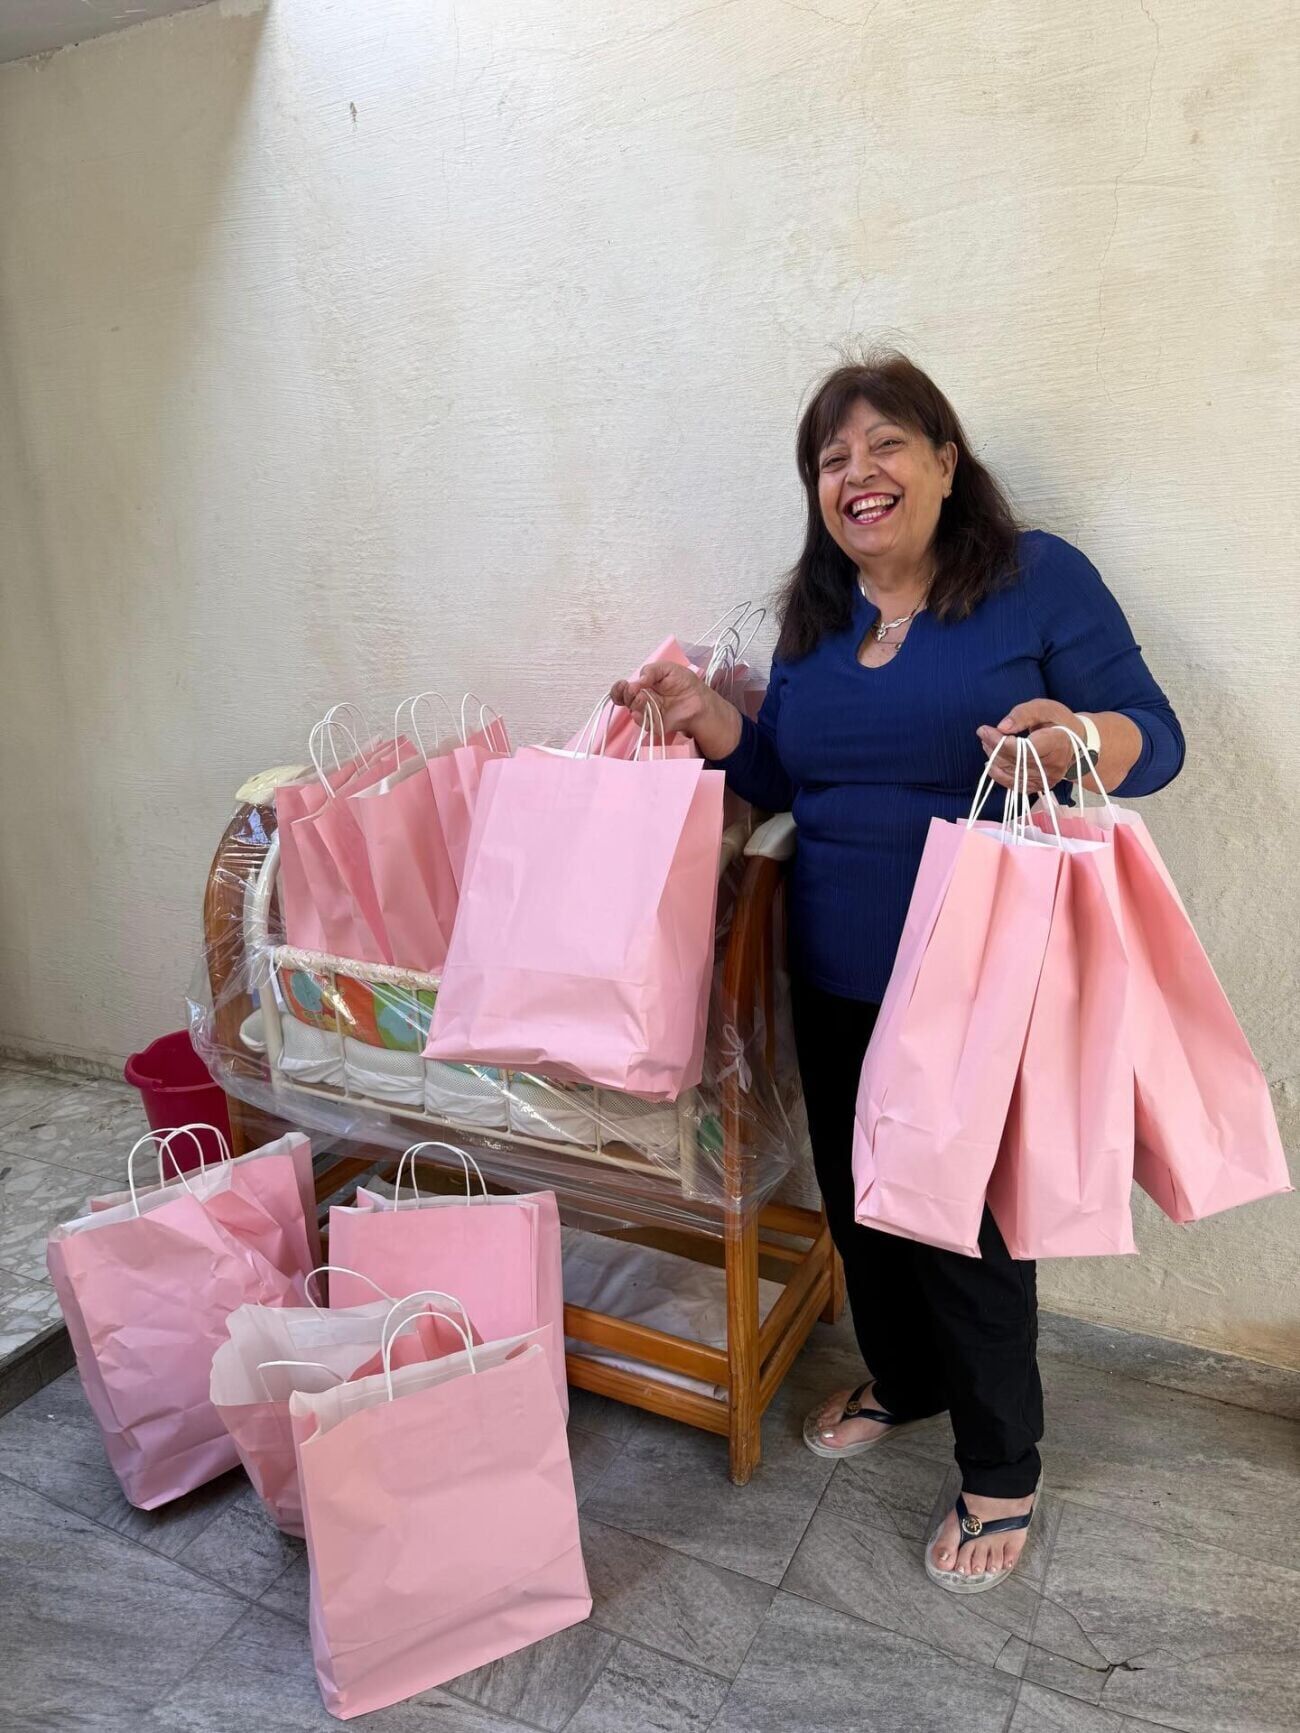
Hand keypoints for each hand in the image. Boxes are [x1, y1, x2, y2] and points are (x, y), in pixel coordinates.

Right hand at [610, 661, 742, 761]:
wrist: (699, 699)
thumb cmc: (684, 683)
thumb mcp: (667, 668)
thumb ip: (650, 671)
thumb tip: (636, 681)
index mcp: (642, 687)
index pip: (623, 689)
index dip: (619, 688)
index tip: (624, 684)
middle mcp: (642, 701)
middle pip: (623, 701)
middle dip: (624, 694)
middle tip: (633, 690)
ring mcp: (648, 714)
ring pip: (632, 711)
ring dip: (634, 703)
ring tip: (643, 698)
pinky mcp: (655, 725)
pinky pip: (643, 724)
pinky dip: (640, 718)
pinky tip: (641, 711)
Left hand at [976, 699, 1086, 792]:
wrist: (1073, 742)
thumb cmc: (1058, 721)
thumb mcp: (1044, 708)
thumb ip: (1023, 714)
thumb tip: (1002, 727)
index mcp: (1058, 744)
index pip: (1025, 749)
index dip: (1001, 742)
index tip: (984, 729)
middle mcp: (1053, 767)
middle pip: (1015, 761)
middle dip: (994, 747)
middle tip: (983, 732)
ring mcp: (1045, 780)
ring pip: (1011, 773)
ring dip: (994, 757)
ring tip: (986, 742)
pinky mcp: (1038, 786)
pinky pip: (1013, 784)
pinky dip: (998, 773)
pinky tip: (991, 761)